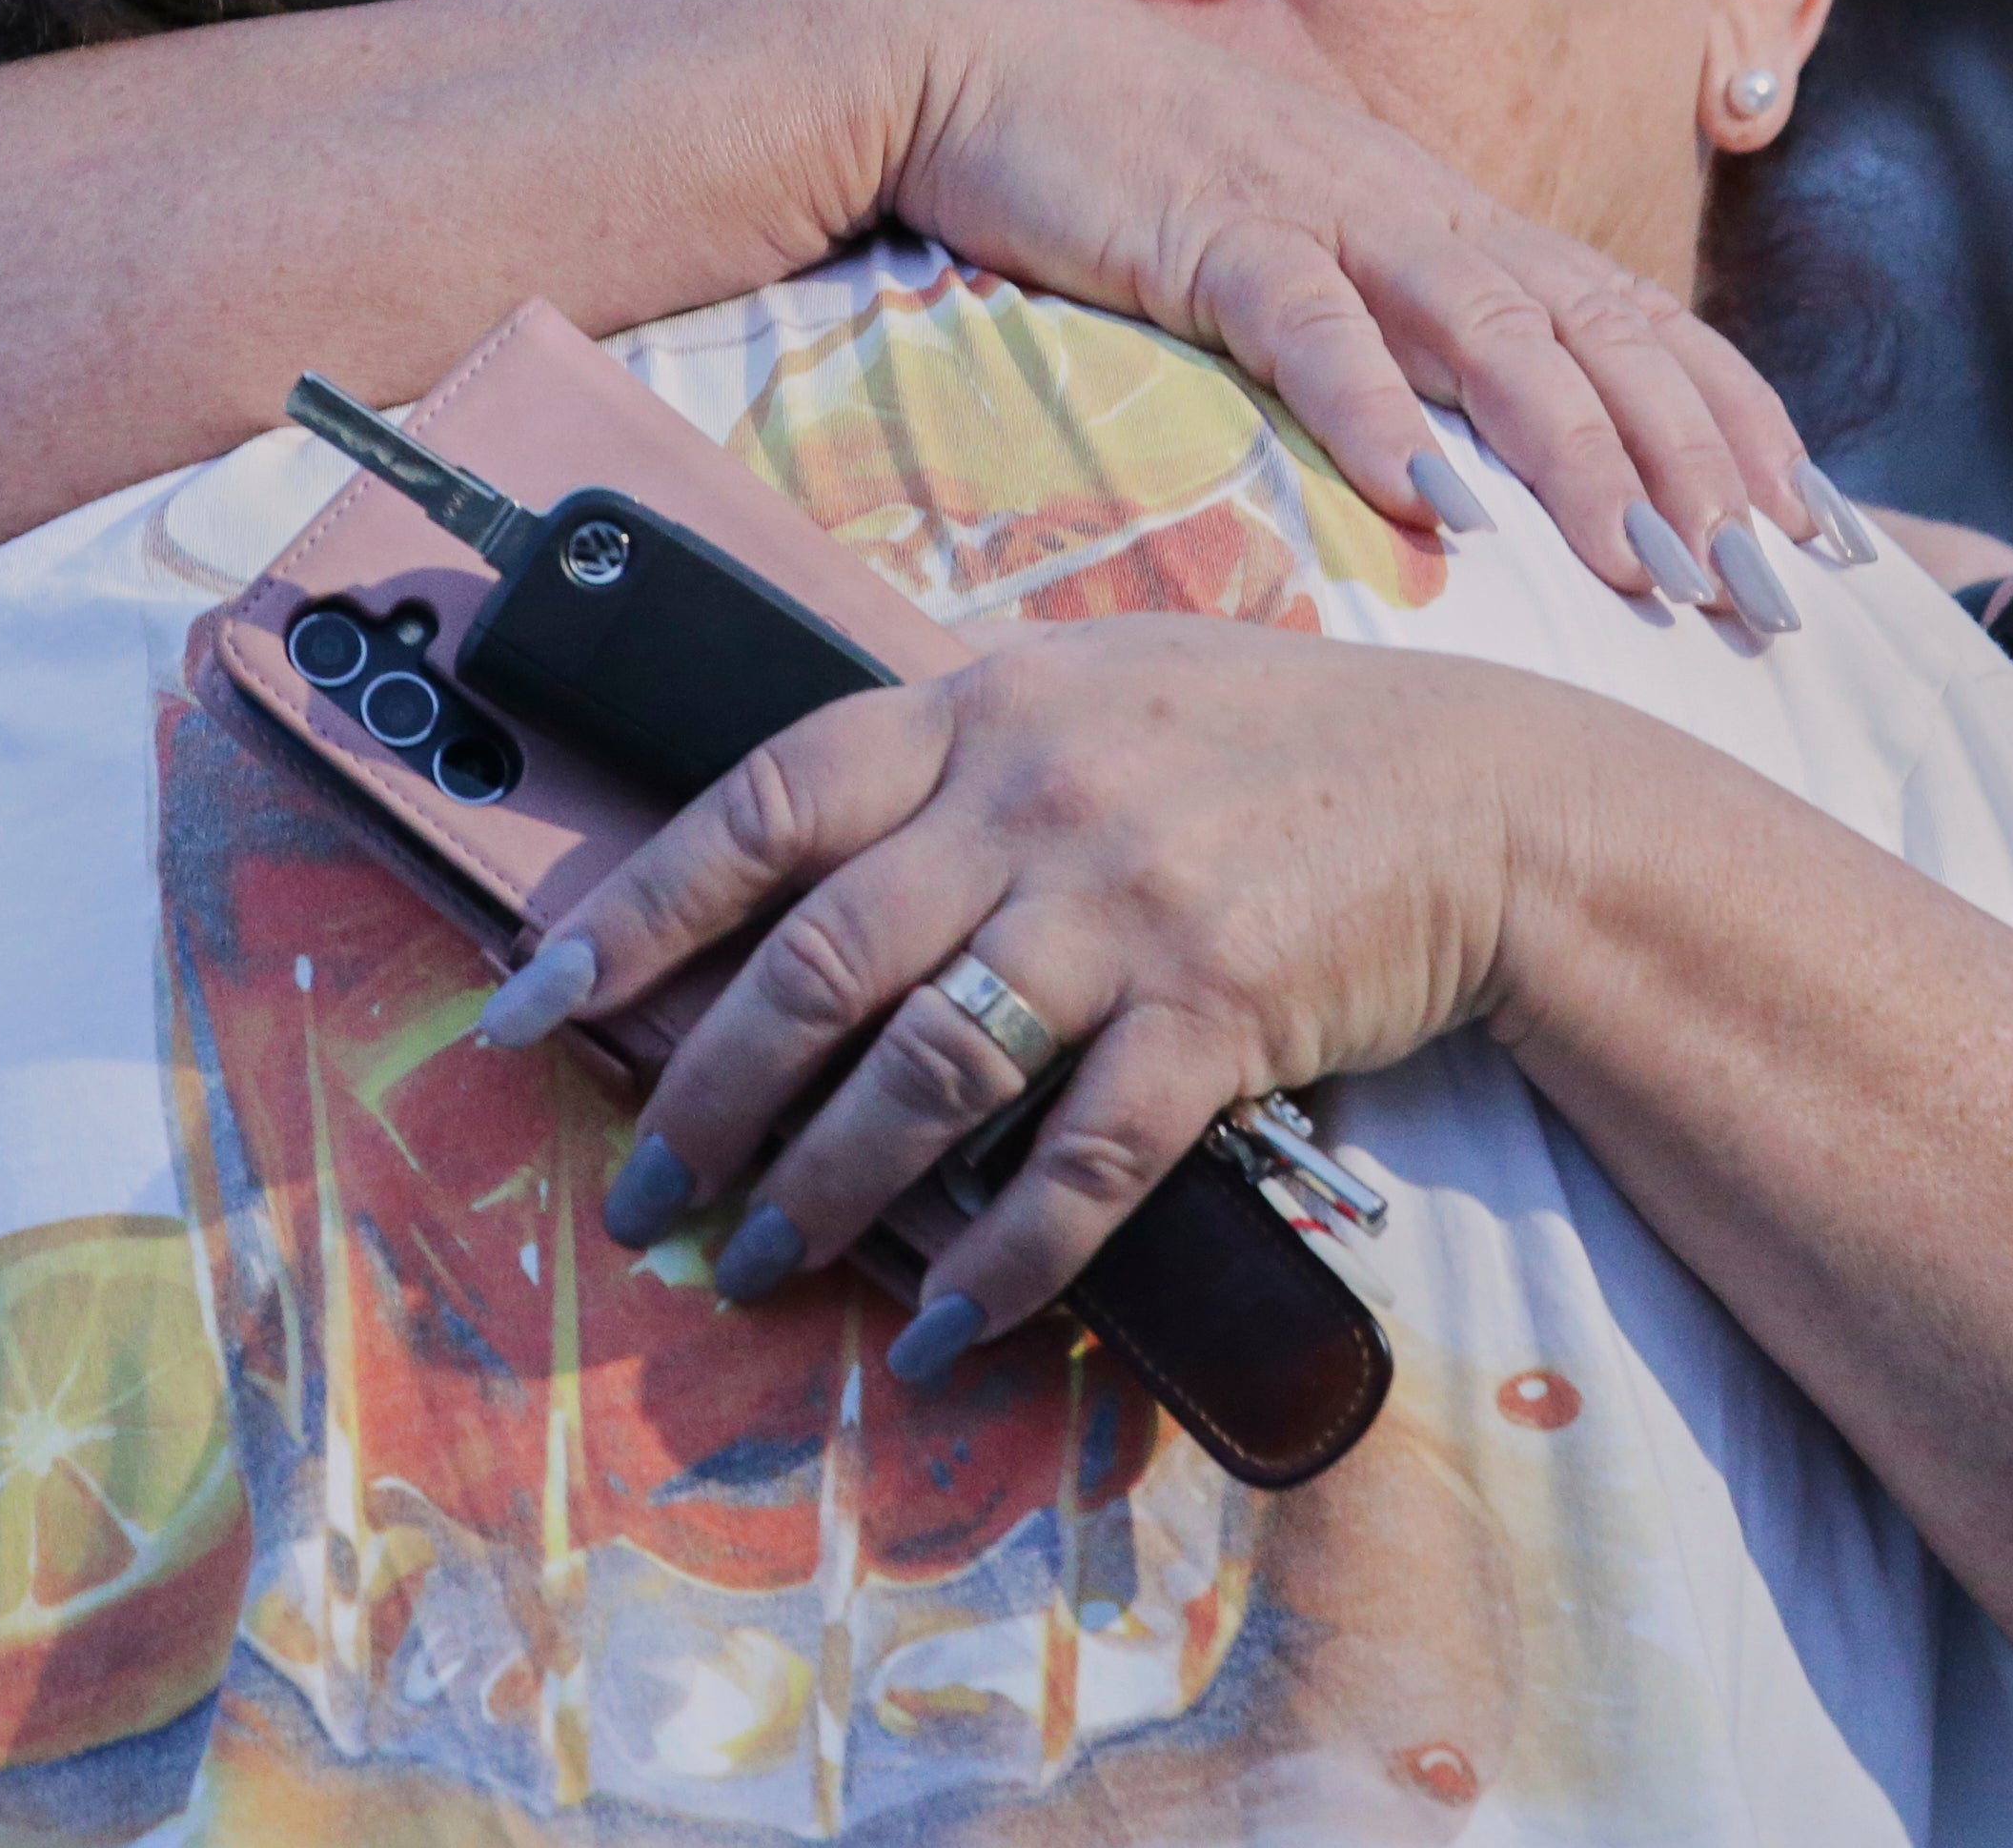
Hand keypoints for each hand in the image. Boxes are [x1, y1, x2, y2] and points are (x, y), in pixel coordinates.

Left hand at [501, 620, 1586, 1363]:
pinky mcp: (1218, 1012)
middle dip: (703, 1097)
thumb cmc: (1273, 744)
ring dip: (822, 1191)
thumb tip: (794, 849)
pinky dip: (1000, 1257)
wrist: (1484, 798)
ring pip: (924, 1074)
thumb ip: (960, 754)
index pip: (762, 801)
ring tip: (753, 1266)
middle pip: (817, 964)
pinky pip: (1077, 1162)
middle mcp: (1034, 799)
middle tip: (644, 1193)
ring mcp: (1126, 907)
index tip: (528, 1002)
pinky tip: (945, 1322)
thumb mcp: (1099, 689)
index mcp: (982, 707)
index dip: (634, 907)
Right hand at [878, 0, 1824, 601]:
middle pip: (1599, 336)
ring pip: (1486, 330)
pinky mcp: (1206, 226)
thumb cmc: (1136, 181)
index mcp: (1449, 223)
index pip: (1637, 325)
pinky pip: (1308, 322)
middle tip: (1770, 594)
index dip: (1740, 422)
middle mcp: (1416, 210)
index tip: (1825, 537)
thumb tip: (1481, 463)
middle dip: (1698, 467)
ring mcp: (1319, 210)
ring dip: (1573, 452)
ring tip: (1642, 565)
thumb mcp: (1299, 261)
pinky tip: (1424, 499)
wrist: (975, 57)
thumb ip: (1393, 340)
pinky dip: (1371, 410)